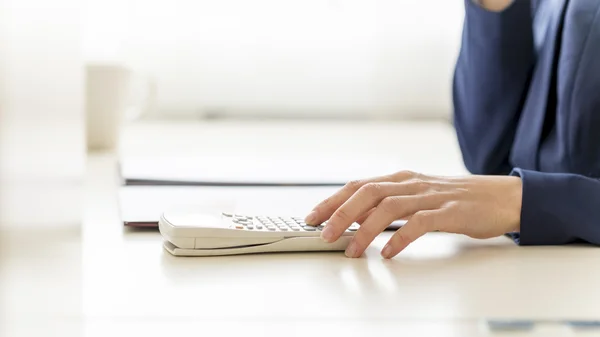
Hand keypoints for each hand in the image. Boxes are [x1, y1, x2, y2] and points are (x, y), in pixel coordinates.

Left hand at [304, 171, 522, 257]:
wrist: (500, 197)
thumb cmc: (455, 200)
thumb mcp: (417, 196)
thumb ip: (389, 204)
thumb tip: (354, 219)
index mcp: (401, 178)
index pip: (358, 185)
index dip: (332, 200)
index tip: (312, 216)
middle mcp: (411, 183)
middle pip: (368, 193)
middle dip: (341, 214)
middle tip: (324, 234)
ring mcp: (431, 196)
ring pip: (389, 207)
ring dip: (365, 230)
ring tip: (351, 250)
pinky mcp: (450, 212)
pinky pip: (420, 223)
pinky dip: (400, 238)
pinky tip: (388, 252)